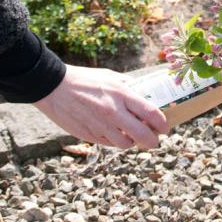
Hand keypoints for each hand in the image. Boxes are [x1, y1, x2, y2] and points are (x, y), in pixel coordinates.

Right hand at [33, 64, 168, 148]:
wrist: (55, 87)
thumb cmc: (85, 79)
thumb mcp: (110, 77)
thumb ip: (128, 87)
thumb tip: (143, 94)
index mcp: (121, 94)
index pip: (150, 113)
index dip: (162, 123)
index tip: (166, 126)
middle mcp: (113, 112)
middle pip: (142, 135)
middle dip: (153, 141)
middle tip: (155, 140)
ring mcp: (100, 126)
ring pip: (126, 144)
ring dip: (132, 142)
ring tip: (133, 137)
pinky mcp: (89, 135)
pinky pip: (109, 144)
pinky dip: (115, 141)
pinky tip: (115, 134)